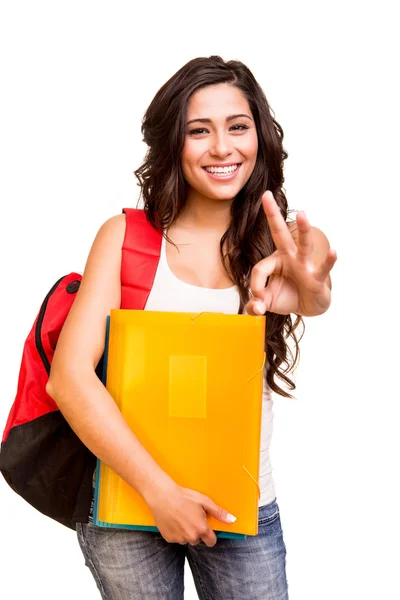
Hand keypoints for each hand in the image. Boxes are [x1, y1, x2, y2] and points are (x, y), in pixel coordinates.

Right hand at [146, 482, 235, 546]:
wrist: (162, 496)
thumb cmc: (183, 497)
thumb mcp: (204, 501)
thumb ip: (219, 513)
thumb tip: (232, 520)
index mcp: (201, 529)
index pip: (211, 541)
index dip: (210, 535)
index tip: (207, 528)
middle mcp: (191, 537)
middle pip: (198, 540)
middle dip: (197, 531)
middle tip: (191, 517)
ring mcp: (179, 539)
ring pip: (186, 539)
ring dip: (186, 532)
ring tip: (181, 517)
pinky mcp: (169, 539)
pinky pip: (176, 538)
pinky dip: (176, 532)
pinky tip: (174, 520)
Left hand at [245, 191, 336, 316]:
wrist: (310, 306)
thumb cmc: (288, 296)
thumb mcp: (267, 302)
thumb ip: (254, 305)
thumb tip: (255, 309)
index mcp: (275, 261)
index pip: (259, 269)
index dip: (255, 286)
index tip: (258, 302)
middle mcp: (289, 258)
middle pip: (279, 234)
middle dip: (272, 215)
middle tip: (266, 195)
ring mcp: (304, 266)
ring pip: (303, 245)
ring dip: (303, 230)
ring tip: (302, 214)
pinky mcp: (316, 278)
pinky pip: (322, 268)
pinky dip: (328, 261)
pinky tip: (333, 251)